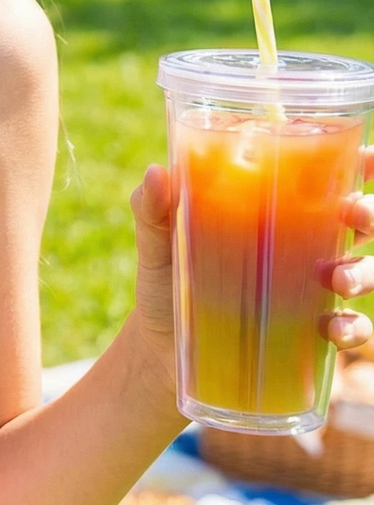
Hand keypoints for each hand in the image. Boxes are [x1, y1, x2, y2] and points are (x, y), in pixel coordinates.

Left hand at [126, 150, 373, 399]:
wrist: (160, 348)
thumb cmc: (166, 281)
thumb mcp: (157, 242)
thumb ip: (153, 209)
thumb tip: (157, 173)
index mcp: (274, 213)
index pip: (324, 181)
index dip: (357, 166)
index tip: (367, 157)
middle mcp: (302, 248)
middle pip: (357, 221)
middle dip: (368, 212)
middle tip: (356, 214)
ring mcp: (310, 291)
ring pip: (363, 272)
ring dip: (364, 272)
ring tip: (339, 280)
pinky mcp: (309, 334)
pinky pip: (349, 329)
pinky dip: (352, 328)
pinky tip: (334, 329)